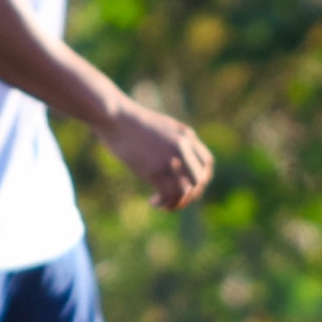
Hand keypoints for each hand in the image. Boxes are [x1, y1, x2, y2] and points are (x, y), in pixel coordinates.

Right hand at [99, 100, 213, 210]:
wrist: (115, 116)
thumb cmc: (131, 122)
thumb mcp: (160, 126)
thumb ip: (173, 140)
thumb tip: (175, 158)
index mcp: (186, 135)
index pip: (207, 162)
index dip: (202, 178)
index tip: (189, 186)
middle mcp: (183, 148)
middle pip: (200, 180)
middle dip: (191, 195)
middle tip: (176, 200)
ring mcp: (170, 159)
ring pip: (187, 191)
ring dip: (178, 203)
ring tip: (164, 205)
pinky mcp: (155, 170)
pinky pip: (170, 195)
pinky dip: (165, 203)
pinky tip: (152, 202)